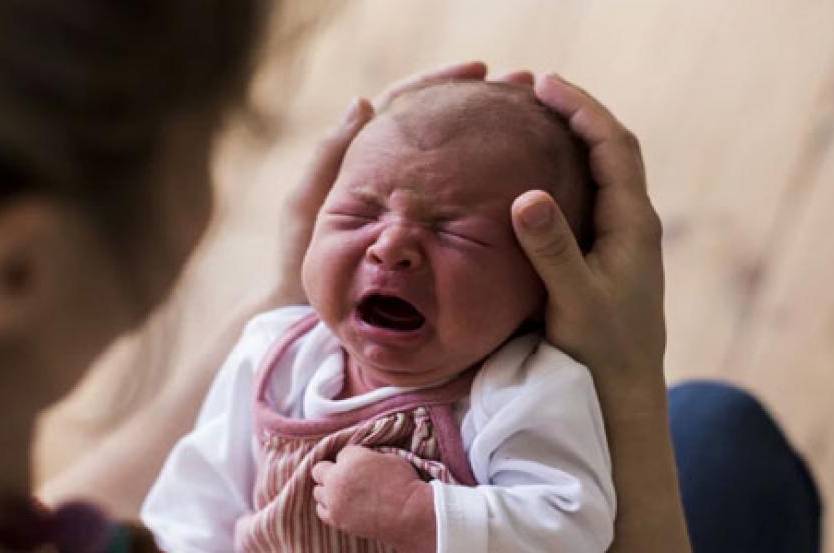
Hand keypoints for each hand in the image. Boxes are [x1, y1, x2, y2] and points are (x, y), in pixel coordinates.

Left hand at [264, 61, 535, 308]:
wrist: (309, 321)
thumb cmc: (300, 266)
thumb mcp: (308, 207)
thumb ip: (329, 157)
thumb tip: (364, 103)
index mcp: (364, 161)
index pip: (407, 105)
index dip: (441, 83)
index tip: (478, 70)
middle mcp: (395, 179)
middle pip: (442, 128)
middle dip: (480, 104)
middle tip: (522, 87)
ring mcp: (416, 210)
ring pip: (458, 164)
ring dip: (492, 139)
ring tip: (533, 121)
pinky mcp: (431, 238)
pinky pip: (465, 206)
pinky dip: (491, 189)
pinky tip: (523, 181)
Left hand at [311, 446, 434, 552]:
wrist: (409, 514)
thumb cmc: (404, 483)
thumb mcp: (389, 457)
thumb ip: (367, 456)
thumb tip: (362, 459)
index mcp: (351, 458)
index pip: (342, 453)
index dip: (353, 458)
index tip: (363, 465)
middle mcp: (337, 478)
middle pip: (319, 470)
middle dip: (331, 470)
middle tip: (346, 476)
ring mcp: (334, 501)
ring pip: (318, 491)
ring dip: (328, 489)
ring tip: (344, 492)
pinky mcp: (336, 519)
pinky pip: (321, 510)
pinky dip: (329, 506)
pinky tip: (341, 505)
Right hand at [516, 73, 690, 552]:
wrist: (626, 397)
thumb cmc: (601, 353)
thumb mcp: (573, 301)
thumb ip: (552, 250)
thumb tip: (528, 195)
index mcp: (633, 224)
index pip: (612, 146)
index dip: (581, 108)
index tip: (543, 84)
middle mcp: (635, 225)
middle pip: (612, 149)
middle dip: (577, 113)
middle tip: (534, 89)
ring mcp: (624, 241)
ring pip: (603, 172)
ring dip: (574, 139)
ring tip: (534, 119)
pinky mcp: (610, 257)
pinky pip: (591, 197)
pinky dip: (568, 172)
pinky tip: (537, 177)